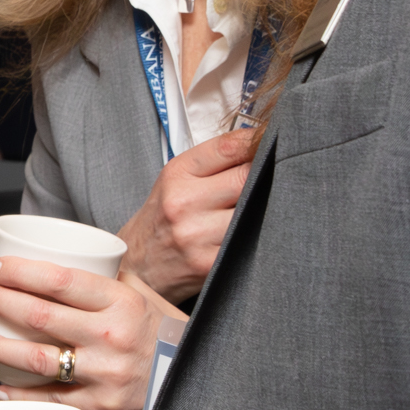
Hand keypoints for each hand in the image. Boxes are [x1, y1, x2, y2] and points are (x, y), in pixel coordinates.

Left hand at [0, 263, 183, 409]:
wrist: (192, 380)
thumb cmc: (164, 334)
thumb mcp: (143, 296)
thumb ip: (107, 278)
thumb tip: (67, 258)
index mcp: (121, 302)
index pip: (60, 280)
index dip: (22, 273)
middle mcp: (111, 335)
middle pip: (39, 316)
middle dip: (0, 302)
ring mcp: (105, 371)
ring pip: (37, 359)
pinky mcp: (102, 403)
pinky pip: (52, 398)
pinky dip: (21, 394)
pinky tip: (1, 387)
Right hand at [118, 129, 258, 303]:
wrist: (138, 266)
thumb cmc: (161, 220)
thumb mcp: (175, 181)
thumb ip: (212, 162)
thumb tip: (259, 146)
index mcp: (177, 175)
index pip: (229, 147)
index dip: (256, 143)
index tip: (268, 143)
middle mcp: (184, 203)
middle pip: (247, 177)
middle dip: (264, 177)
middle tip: (271, 179)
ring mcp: (197, 234)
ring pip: (254, 211)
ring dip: (263, 208)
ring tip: (259, 208)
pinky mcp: (209, 262)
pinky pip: (248, 241)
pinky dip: (256, 235)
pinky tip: (249, 233)